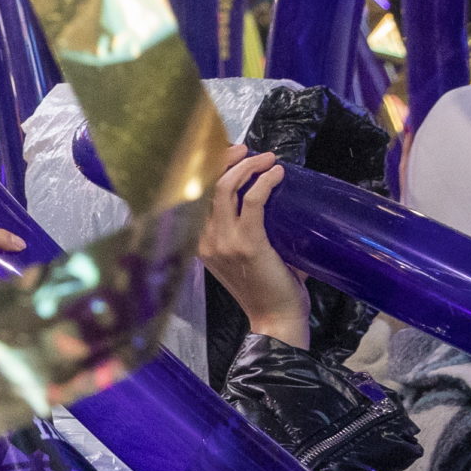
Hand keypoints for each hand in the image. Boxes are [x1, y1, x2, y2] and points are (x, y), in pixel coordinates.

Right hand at [200, 147, 309, 347]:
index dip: (209, 168)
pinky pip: (251, 201)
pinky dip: (265, 182)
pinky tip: (277, 174)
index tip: (230, 154)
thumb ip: (244, 231)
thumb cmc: (265, 290)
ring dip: (247, 166)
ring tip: (267, 158)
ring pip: (225, 188)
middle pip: (204, 185)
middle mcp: (204, 240)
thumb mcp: (241, 257)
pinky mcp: (247, 243)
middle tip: (247, 149)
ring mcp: (223, 242)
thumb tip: (270, 198)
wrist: (274, 320)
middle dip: (225, 159)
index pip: (193, 195)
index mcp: (199, 243)